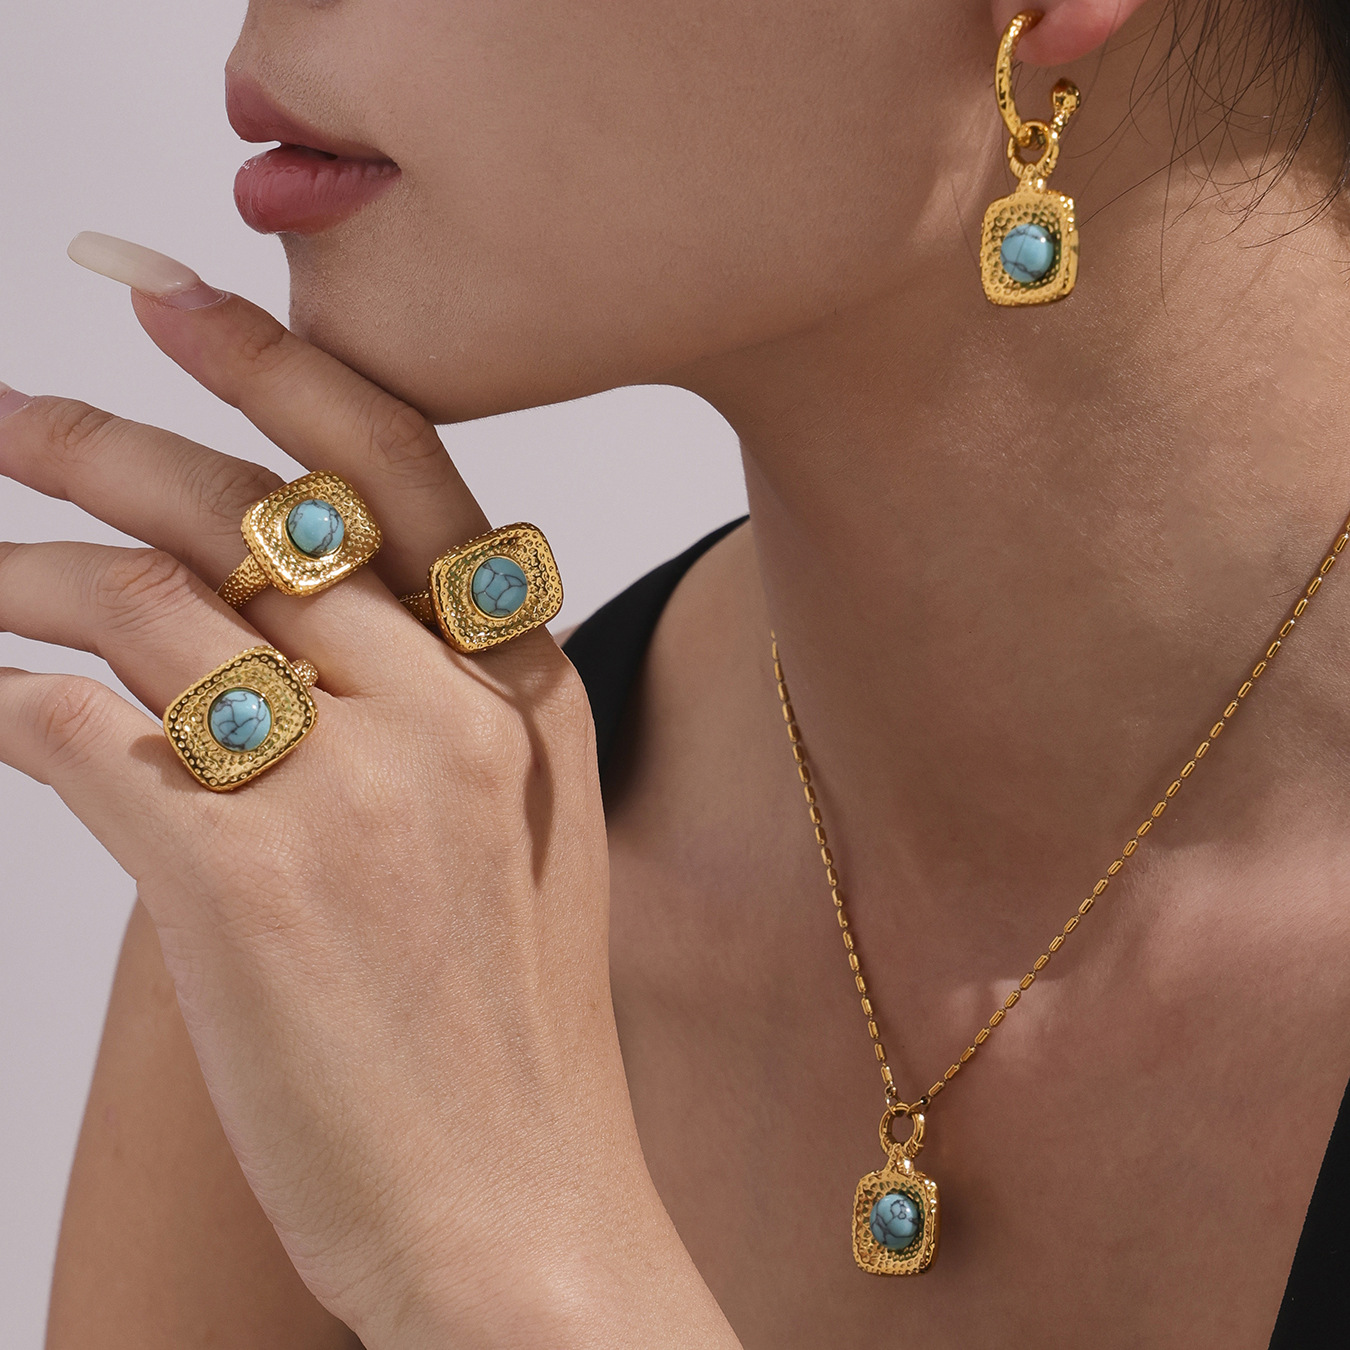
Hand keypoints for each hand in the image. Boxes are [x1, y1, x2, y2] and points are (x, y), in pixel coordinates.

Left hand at [0, 245, 735, 1348]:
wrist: (522, 1213)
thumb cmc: (511, 1032)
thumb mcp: (529, 837)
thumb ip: (448, 710)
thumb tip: (309, 622)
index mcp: (533, 692)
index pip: (407, 476)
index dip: (287, 374)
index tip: (179, 303)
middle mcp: (454, 712)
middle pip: (259, 515)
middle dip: (115, 441)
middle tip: (14, 417)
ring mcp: (359, 788)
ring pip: (149, 605)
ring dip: (28, 573)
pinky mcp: (245, 882)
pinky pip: (79, 729)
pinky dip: (7, 698)